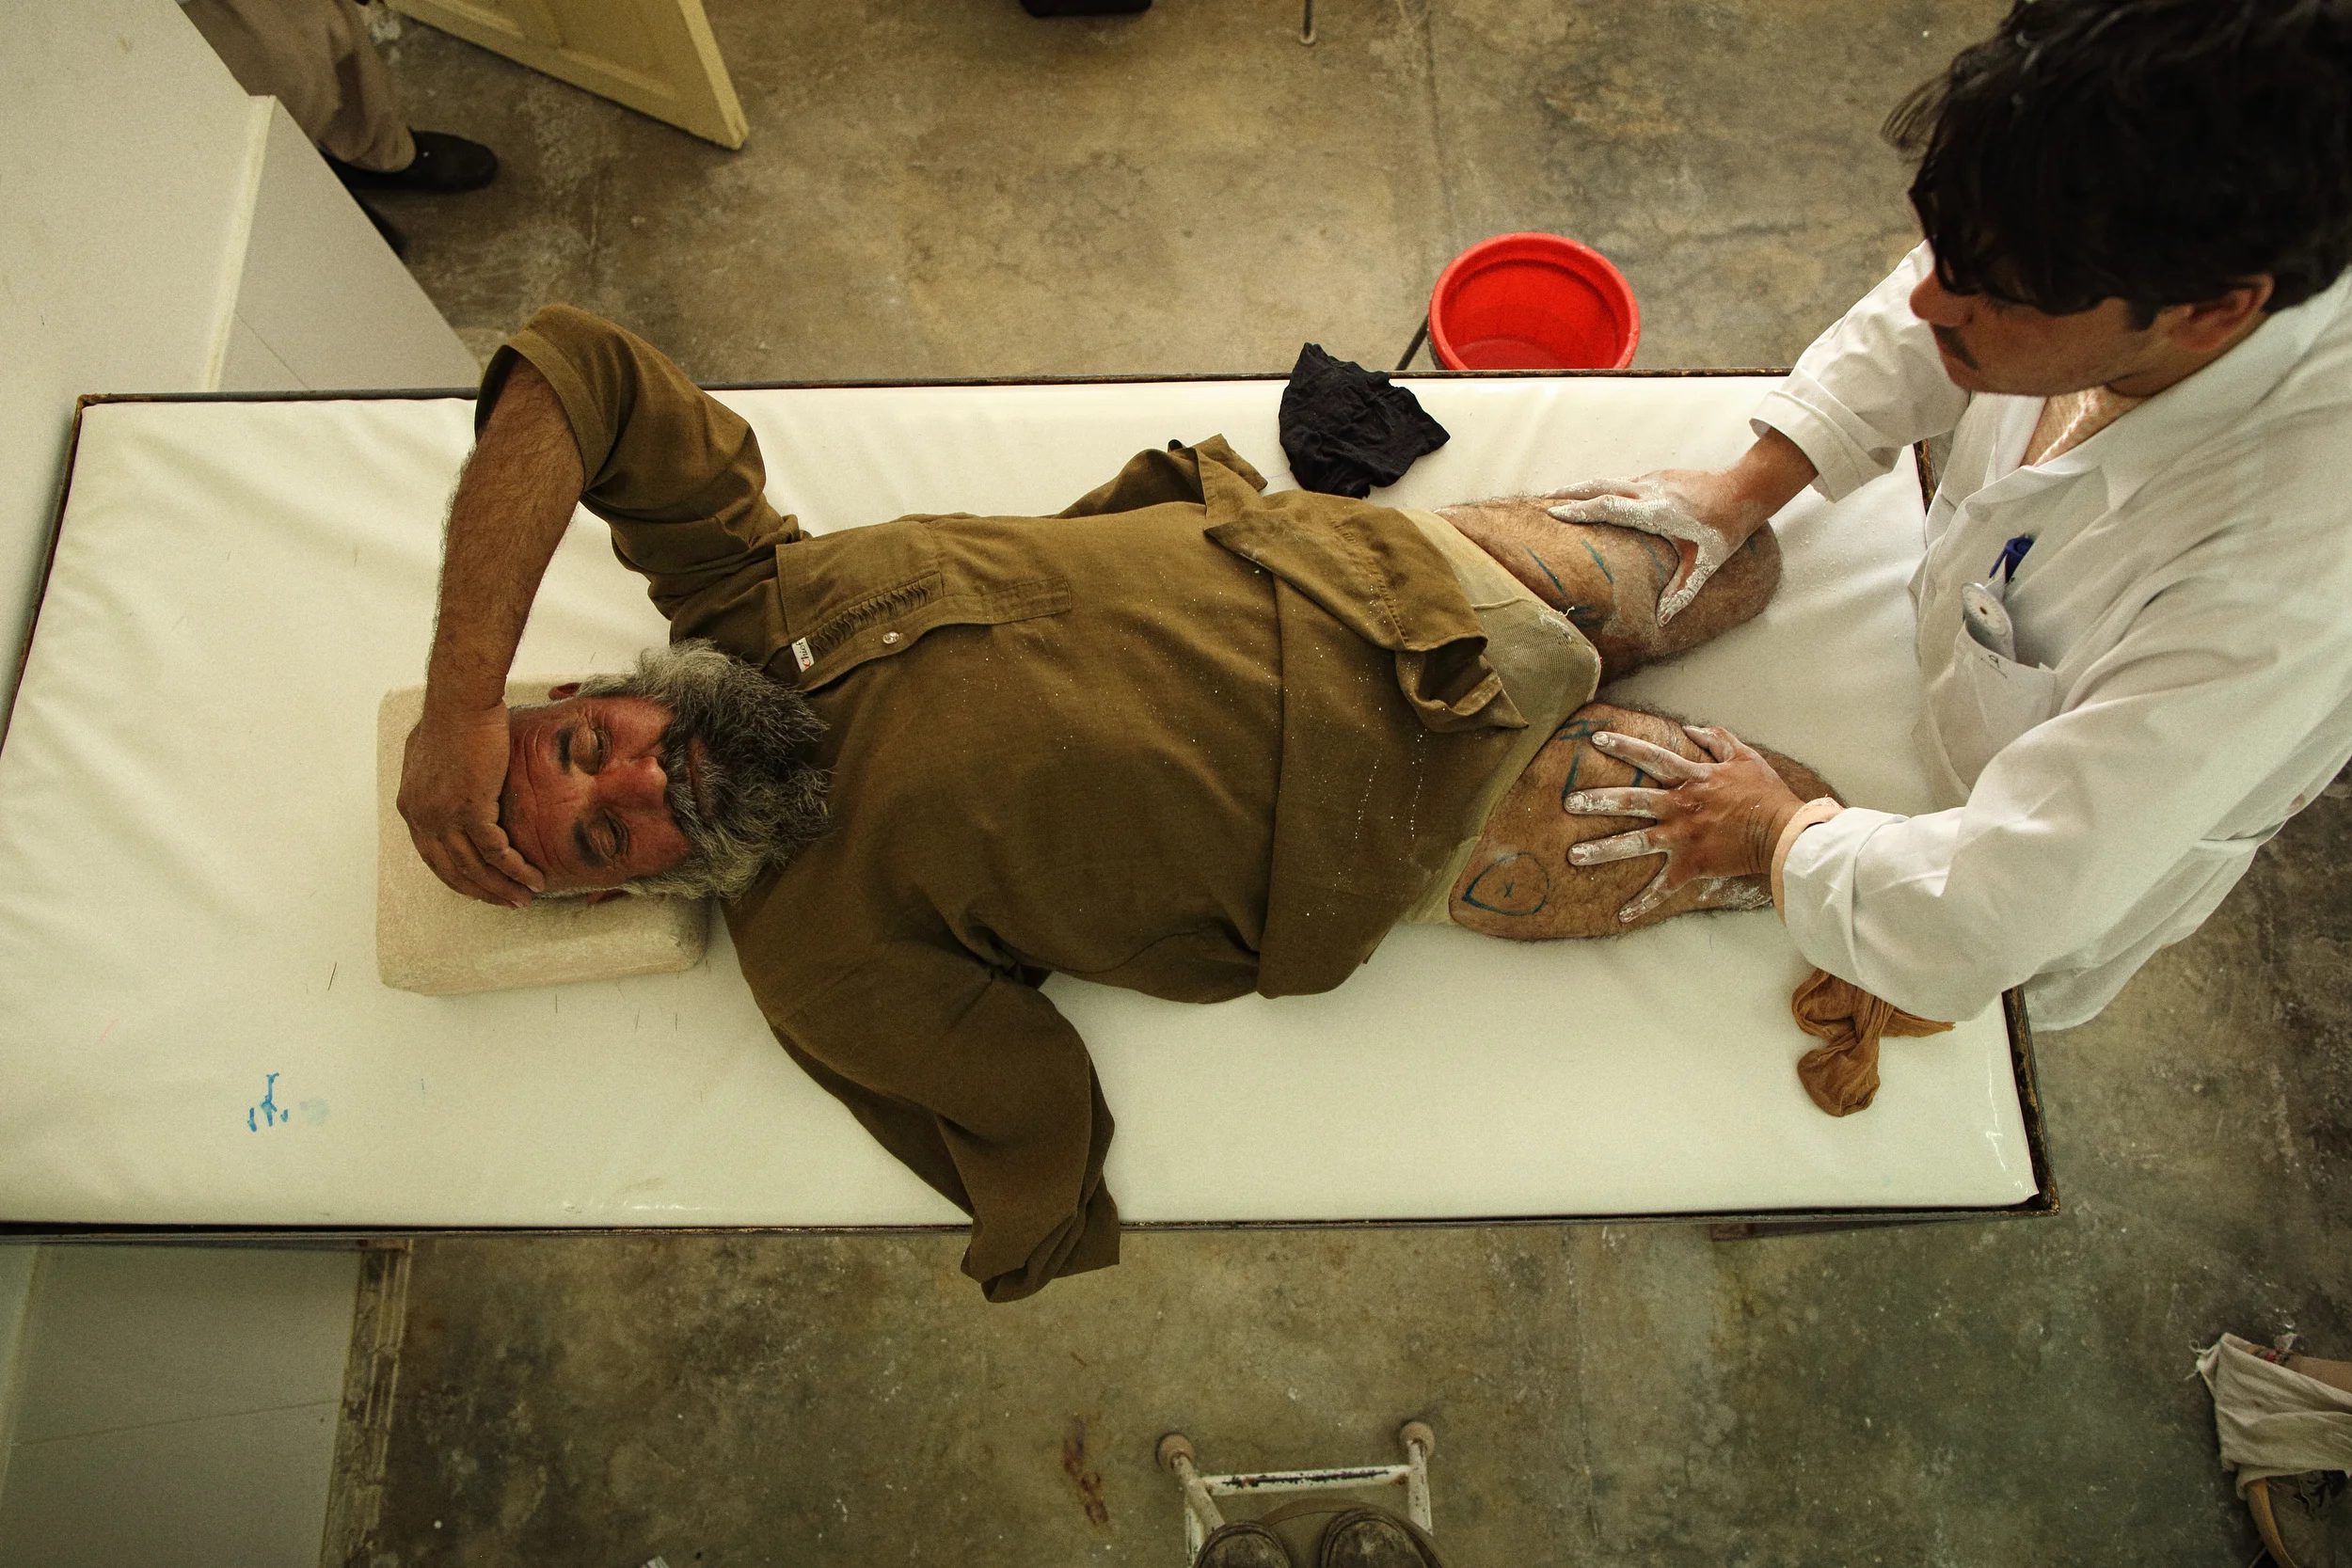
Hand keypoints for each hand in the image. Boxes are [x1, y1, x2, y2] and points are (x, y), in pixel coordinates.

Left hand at [397, 702, 543, 907]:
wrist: (461, 702)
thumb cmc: (452, 716)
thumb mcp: (431, 752)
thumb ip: (435, 777)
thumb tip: (447, 781)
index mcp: (412, 805)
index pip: (433, 854)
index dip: (459, 875)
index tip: (481, 886)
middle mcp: (423, 818)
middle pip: (451, 869)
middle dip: (481, 891)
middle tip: (505, 901)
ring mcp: (444, 817)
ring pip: (474, 867)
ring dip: (501, 888)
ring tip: (523, 898)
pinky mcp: (470, 810)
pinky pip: (495, 852)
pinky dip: (515, 869)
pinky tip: (532, 878)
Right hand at [1545, 470, 1749, 625]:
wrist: (1747, 489)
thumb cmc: (1725, 529)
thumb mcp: (1704, 565)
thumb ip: (1681, 592)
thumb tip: (1661, 620)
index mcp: (1655, 512)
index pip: (1608, 506)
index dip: (1579, 509)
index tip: (1553, 512)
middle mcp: (1650, 491)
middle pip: (1600, 485)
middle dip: (1570, 492)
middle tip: (1544, 500)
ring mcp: (1654, 479)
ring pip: (1612, 480)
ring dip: (1585, 487)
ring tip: (1562, 499)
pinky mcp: (1659, 475)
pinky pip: (1625, 482)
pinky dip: (1606, 488)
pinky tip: (1598, 498)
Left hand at [1560, 724, 1802, 922]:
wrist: (1783, 832)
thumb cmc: (1765, 794)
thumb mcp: (1744, 757)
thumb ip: (1717, 740)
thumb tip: (1692, 728)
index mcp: (1692, 779)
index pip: (1652, 756)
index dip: (1624, 746)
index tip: (1597, 738)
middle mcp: (1680, 807)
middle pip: (1631, 801)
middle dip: (1597, 801)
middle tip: (1568, 803)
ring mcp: (1683, 838)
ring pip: (1635, 843)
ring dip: (1602, 849)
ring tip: (1573, 855)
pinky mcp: (1691, 865)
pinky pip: (1663, 888)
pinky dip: (1644, 903)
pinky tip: (1622, 914)